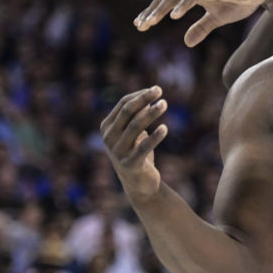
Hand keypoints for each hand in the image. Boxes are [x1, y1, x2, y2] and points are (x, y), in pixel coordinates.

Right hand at [101, 86, 169, 200]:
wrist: (138, 183)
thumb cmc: (136, 151)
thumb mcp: (135, 132)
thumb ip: (138, 115)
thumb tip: (149, 96)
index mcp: (107, 127)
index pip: (123, 104)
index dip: (140, 95)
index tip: (156, 89)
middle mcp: (108, 138)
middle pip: (126, 112)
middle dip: (143, 99)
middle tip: (159, 90)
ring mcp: (117, 152)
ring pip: (135, 127)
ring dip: (151, 113)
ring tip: (164, 104)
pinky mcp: (129, 164)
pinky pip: (143, 148)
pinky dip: (154, 137)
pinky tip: (165, 128)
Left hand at [134, 0, 268, 45]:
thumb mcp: (217, 18)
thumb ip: (201, 28)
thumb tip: (186, 42)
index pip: (166, 1)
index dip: (152, 12)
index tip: (140, 25)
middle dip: (151, 12)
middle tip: (140, 26)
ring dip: (161, 9)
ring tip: (150, 22)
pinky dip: (183, 4)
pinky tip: (174, 16)